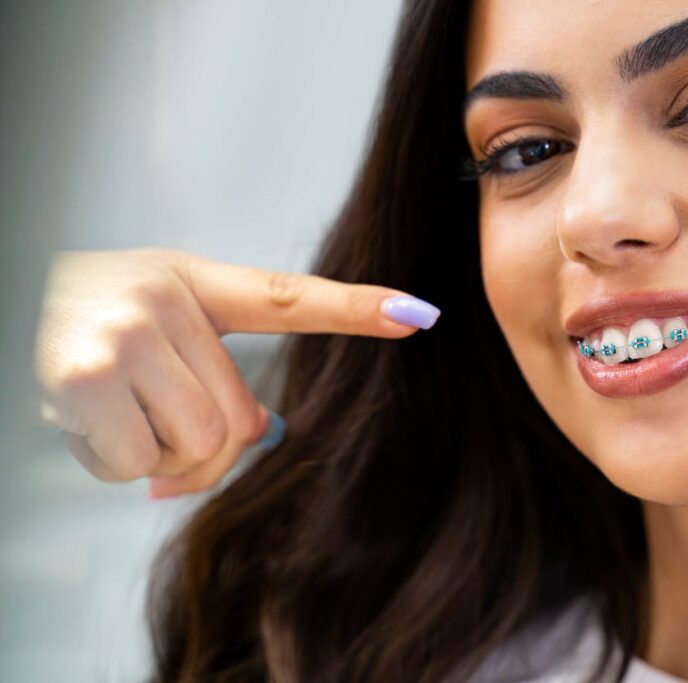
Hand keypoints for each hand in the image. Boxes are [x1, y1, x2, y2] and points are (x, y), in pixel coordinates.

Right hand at [34, 248, 439, 498]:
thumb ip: (210, 376)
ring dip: (153, 454)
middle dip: (198, 445)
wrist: (6, 308)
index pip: (290, 298)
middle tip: (150, 418)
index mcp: (193, 283)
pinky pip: (136, 463)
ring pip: (189, 448)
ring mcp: (127, 335)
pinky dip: (112, 462)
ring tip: (112, 411)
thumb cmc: (84, 324)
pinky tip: (84, 421)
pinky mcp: (86, 376)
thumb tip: (257, 440)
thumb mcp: (154, 324)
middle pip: (237, 423)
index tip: (419, 313)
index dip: (358, 309)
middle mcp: (165, 299)